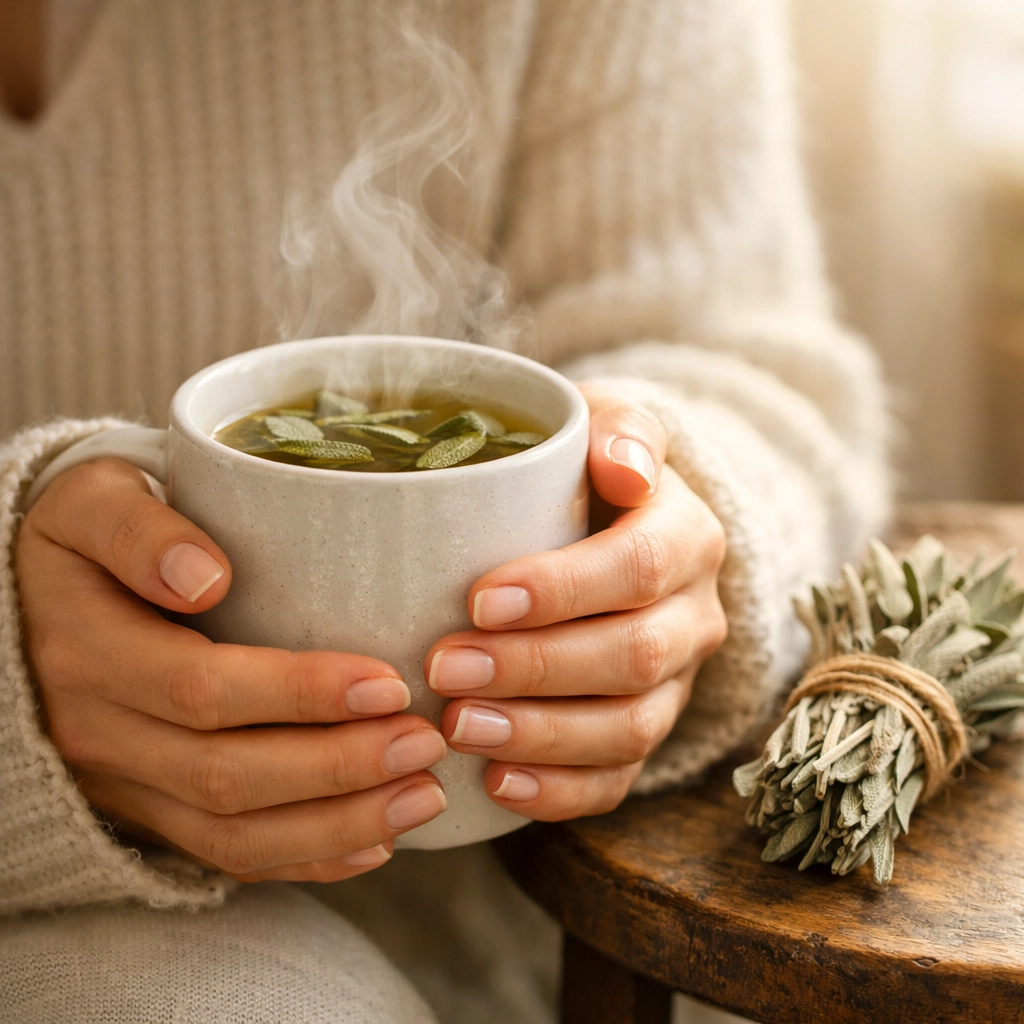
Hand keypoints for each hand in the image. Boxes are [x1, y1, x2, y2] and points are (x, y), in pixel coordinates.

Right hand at [16, 458, 447, 882]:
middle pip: (227, 775)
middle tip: (426, 742)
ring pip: (232, 833)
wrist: (30, 599)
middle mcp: (102, 732)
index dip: (299, 694)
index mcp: (90, 651)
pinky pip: (224, 855)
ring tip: (422, 795)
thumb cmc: (86, 536)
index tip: (388, 683)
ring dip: (338, 824)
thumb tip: (203, 577)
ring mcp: (125, 781)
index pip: (203, 688)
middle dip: (339, 769)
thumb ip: (137, 529)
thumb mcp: (91, 501)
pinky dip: (305, 858)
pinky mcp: (149, 807)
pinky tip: (376, 843)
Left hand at [426, 382, 726, 819]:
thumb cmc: (586, 473)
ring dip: (540, 736)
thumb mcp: (605, 426)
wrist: (613, 526)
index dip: (565, 589)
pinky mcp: (645, 729)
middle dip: (536, 669)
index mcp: (687, 537)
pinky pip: (618, 778)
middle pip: (633, 656)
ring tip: (459, 728)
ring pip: (628, 728)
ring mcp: (675, 682)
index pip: (641, 567)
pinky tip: (495, 785)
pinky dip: (559, 792)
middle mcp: (693, 616)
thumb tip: (627, 468)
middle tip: (446, 668)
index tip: (480, 599)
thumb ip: (621, 431)